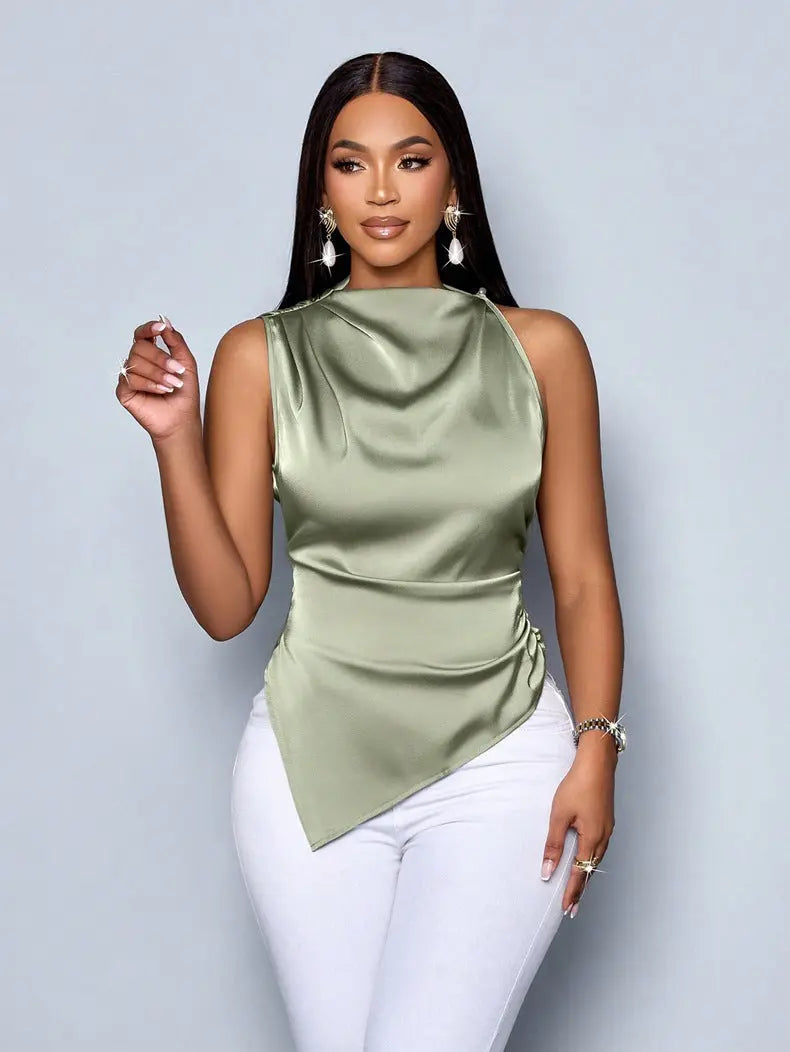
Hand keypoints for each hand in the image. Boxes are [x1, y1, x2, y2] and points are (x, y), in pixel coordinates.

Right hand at [115, 316, 200, 440]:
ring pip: (135, 362)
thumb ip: (176, 342)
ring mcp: (129, 376)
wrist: (181, 419)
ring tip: (172, 385)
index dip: (148, 329)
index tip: (160, 328)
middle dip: (161, 358)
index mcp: (150, 354)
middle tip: (176, 371)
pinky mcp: (123, 391)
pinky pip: (130, 379)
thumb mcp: (186, 363)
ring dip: (158, 373)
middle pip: (139, 347)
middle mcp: (137, 362)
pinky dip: (149, 384)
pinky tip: (161, 391)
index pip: (142, 334)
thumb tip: (164, 321)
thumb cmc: (184, 393)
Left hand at [540, 748, 615, 917]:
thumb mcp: (559, 815)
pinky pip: (599, 848)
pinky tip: (586, 861)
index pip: (580, 874)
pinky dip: (591, 861)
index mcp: (592, 839)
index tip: (566, 909)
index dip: (572, 892)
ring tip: (577, 890)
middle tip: (572, 908)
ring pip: (596, 860)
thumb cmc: (578, 785)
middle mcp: (604, 838)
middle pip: (591, 871)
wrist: (597, 763)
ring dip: (586, 876)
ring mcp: (608, 829)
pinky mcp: (607, 821)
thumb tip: (547, 870)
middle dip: (580, 890)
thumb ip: (554, 844)